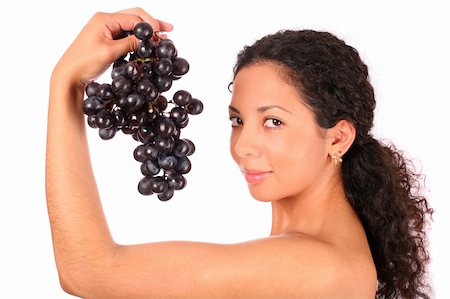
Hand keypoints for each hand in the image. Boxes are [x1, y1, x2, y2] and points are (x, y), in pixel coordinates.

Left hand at [52, 7, 172, 87]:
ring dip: (146, 30)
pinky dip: (138, 37)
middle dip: (152, 23)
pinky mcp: (106, 38)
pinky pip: (125, 34)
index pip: (134, 18)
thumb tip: (149, 40)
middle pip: (134, 16)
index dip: (151, 26)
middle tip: (169, 30)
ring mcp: (105, 28)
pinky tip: (147, 43)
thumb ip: (131, 43)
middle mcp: (104, 20)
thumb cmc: (85, 62)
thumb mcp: (111, 52)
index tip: (163, 36)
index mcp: (104, 19)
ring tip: (163, 36)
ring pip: (131, 25)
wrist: (69, 75)